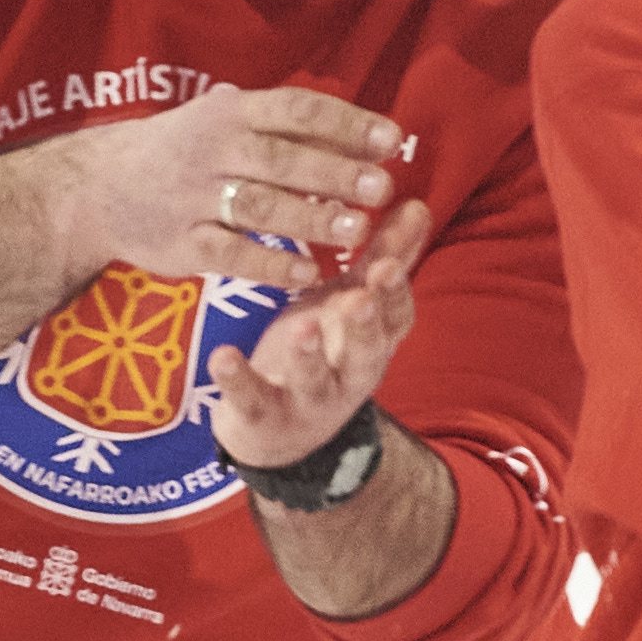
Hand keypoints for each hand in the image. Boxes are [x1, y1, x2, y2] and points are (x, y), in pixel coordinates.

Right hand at [67, 80, 404, 293]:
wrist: (97, 188)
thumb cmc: (181, 152)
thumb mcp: (220, 121)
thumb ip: (281, 126)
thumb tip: (363, 131)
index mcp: (229, 113)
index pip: (295, 110)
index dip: (346, 123)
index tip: (393, 140)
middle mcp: (211, 150)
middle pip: (283, 158)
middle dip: (336, 172)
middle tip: (384, 188)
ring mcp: (193, 197)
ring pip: (259, 206)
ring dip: (310, 218)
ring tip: (357, 230)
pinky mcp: (181, 243)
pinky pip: (230, 254)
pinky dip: (270, 264)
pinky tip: (309, 273)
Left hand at [205, 199, 431, 466]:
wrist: (281, 435)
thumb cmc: (324, 349)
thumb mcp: (353, 303)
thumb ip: (385, 258)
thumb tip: (418, 205)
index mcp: (372, 344)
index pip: (395, 320)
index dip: (395, 295)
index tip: (389, 264)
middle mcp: (347, 376)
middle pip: (364, 355)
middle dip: (364, 328)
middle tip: (361, 298)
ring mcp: (306, 400)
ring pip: (313, 381)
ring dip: (308, 357)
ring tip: (302, 329)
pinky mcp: (263, 416)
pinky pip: (251, 400)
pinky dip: (237, 381)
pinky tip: (222, 357)